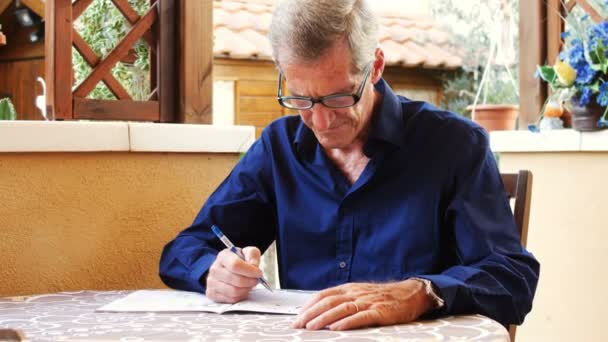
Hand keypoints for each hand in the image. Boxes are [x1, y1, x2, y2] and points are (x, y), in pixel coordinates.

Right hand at [205, 246, 261, 302]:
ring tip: (249, 285)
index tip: (259, 273)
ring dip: (246, 290)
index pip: (236, 265)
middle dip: (250, 282)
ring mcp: (211, 282)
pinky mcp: (212, 294)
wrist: (225, 269)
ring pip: (234, 291)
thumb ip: (252, 254)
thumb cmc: (238, 261)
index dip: (250, 271)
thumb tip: (254, 266)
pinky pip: (231, 299)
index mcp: (223, 256)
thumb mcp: (247, 253)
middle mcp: (214, 269)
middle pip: (236, 280)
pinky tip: (242, 290)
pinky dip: (240, 296)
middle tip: (256, 280)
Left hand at [292, 279, 434, 330]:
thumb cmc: (383, 296)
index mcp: (349, 288)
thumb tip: (322, 311)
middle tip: (299, 324)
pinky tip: (336, 327)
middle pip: (329, 301)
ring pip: (341, 308)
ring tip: (311, 327)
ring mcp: (368, 302)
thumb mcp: (360, 293)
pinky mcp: (379, 311)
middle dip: (311, 313)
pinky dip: (347, 322)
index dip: (309, 305)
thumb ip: (343, 300)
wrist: (410, 293)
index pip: (324, 295)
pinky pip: (361, 317)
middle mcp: (356, 293)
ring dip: (324, 318)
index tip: (297, 316)